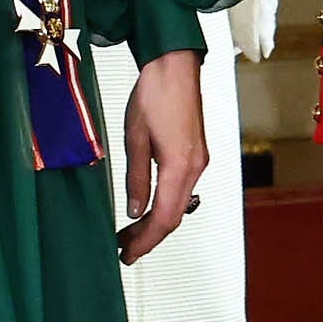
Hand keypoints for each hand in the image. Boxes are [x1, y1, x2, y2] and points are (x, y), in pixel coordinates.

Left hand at [115, 50, 209, 267]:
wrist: (174, 67)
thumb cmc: (155, 94)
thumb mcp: (135, 138)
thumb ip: (136, 177)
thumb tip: (135, 209)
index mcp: (180, 166)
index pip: (164, 218)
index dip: (146, 241)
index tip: (128, 254)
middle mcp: (195, 168)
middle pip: (174, 216)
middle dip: (149, 237)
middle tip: (124, 248)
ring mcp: (198, 162)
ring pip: (179, 205)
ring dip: (156, 222)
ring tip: (130, 232)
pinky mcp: (195, 154)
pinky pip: (182, 190)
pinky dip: (164, 206)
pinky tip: (147, 207)